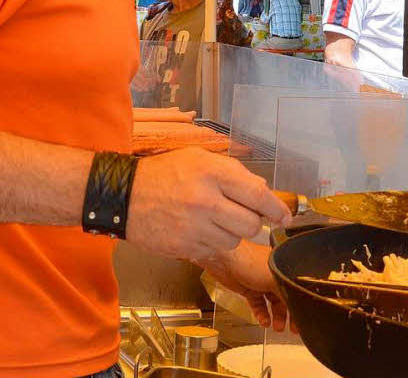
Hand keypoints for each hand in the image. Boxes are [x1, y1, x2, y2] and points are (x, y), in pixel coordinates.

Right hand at [126, 148, 290, 260]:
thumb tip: (263, 192)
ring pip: (235, 241)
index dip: (277, 209)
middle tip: (241, 214)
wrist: (123, 196)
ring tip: (214, 219)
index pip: (257, 196)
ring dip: (231, 233)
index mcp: (212, 173)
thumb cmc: (164, 173)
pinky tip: (199, 229)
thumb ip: (233, 172)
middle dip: (251, 221)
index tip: (285, 217)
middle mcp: (206, 201)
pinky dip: (214, 242)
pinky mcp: (185, 247)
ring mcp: (195, 228)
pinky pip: (215, 250)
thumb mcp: (199, 158)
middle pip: (251, 225)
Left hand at [200, 240, 293, 330]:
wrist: (225, 259)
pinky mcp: (248, 288)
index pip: (297, 287)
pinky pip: (259, 304)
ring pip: (273, 302)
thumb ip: (289, 293)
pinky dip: (262, 314)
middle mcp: (274, 272)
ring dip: (276, 316)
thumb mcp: (276, 279)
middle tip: (293, 328)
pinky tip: (264, 321)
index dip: (302, 303)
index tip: (305, 318)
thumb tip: (302, 307)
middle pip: (286, 296)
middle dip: (289, 313)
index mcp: (285, 264)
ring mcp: (261, 281)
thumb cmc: (251, 260)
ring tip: (278, 327)